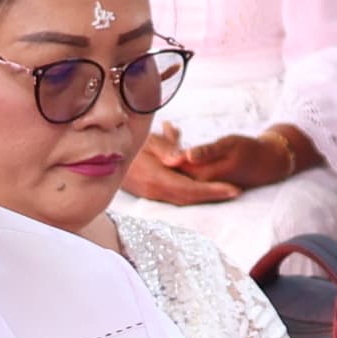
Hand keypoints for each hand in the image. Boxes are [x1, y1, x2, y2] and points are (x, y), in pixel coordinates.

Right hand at [123, 129, 239, 208]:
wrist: (100, 155)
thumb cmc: (125, 141)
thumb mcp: (147, 140)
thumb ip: (166, 149)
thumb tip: (182, 159)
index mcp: (156, 178)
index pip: (191, 189)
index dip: (213, 191)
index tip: (234, 190)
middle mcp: (155, 190)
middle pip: (190, 198)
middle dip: (213, 195)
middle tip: (236, 192)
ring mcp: (151, 192)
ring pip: (183, 197)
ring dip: (204, 195)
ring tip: (224, 190)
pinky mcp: (149, 190)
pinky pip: (174, 193)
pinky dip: (191, 191)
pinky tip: (202, 185)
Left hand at [172, 130, 304, 194]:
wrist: (265, 164)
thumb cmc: (248, 150)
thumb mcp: (229, 145)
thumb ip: (207, 151)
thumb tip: (187, 155)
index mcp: (202, 174)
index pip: (172, 163)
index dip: (162, 146)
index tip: (157, 127)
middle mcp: (197, 183)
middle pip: (171, 166)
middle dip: (162, 147)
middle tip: (159, 125)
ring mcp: (199, 184)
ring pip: (176, 166)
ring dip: (168, 148)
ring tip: (164, 126)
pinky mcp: (201, 181)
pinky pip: (183, 167)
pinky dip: (176, 151)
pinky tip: (172, 132)